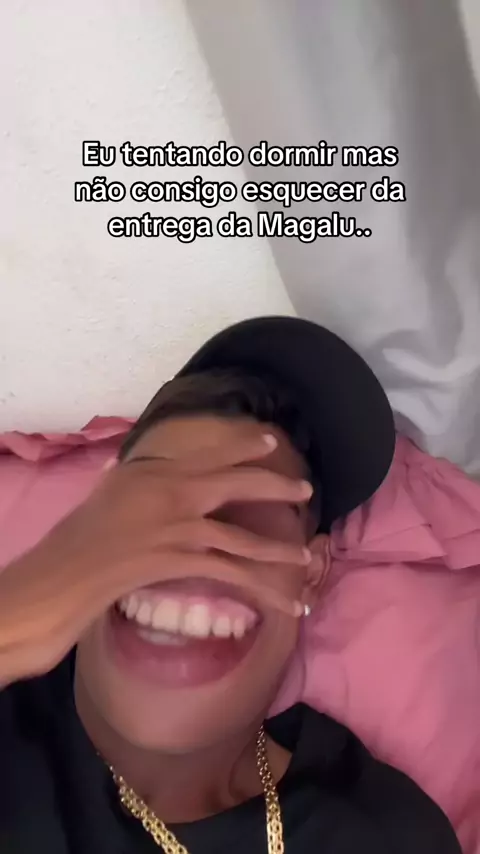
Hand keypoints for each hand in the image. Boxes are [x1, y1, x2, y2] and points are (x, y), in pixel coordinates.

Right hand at [0, 426, 311, 684]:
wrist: (69, 569)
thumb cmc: (85, 529)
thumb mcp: (113, 487)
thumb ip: (138, 474)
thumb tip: (143, 468)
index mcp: (160, 471)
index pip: (212, 452)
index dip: (244, 445)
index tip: (270, 439)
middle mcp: (177, 493)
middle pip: (239, 484)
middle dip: (277, 485)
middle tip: (305, 489)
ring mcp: (183, 529)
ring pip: (244, 537)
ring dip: (279, 549)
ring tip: (306, 554)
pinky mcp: (184, 562)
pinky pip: (234, 576)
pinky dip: (265, 590)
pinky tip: (288, 600)